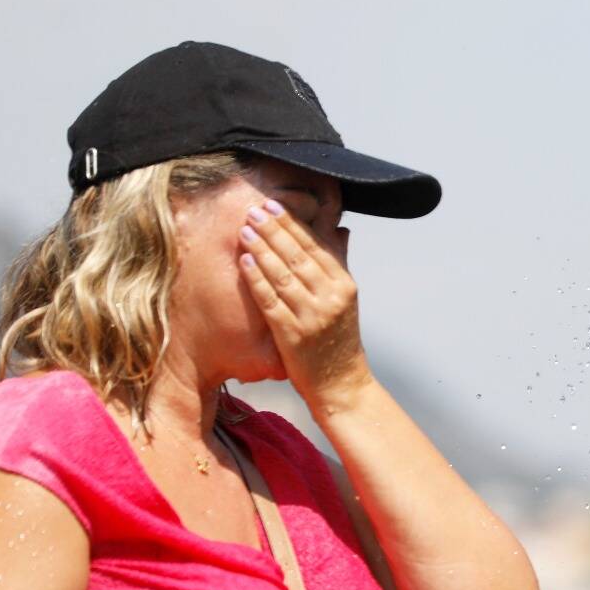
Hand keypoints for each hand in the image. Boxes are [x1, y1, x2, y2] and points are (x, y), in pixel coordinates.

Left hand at [238, 198, 372, 409]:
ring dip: (262, 249)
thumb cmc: (339, 341)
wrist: (341, 384)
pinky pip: (271, 300)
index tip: (273, 205)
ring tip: (245, 229)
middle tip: (254, 210)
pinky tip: (245, 261)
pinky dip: (257, 279)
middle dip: (274, 230)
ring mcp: (313, 317)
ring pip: (283, 275)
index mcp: (345, 286)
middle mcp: (331, 298)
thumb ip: (339, 263)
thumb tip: (339, 229)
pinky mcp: (293, 334)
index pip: (317, 246)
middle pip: (299, 256)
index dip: (293, 224)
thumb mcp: (345, 300)